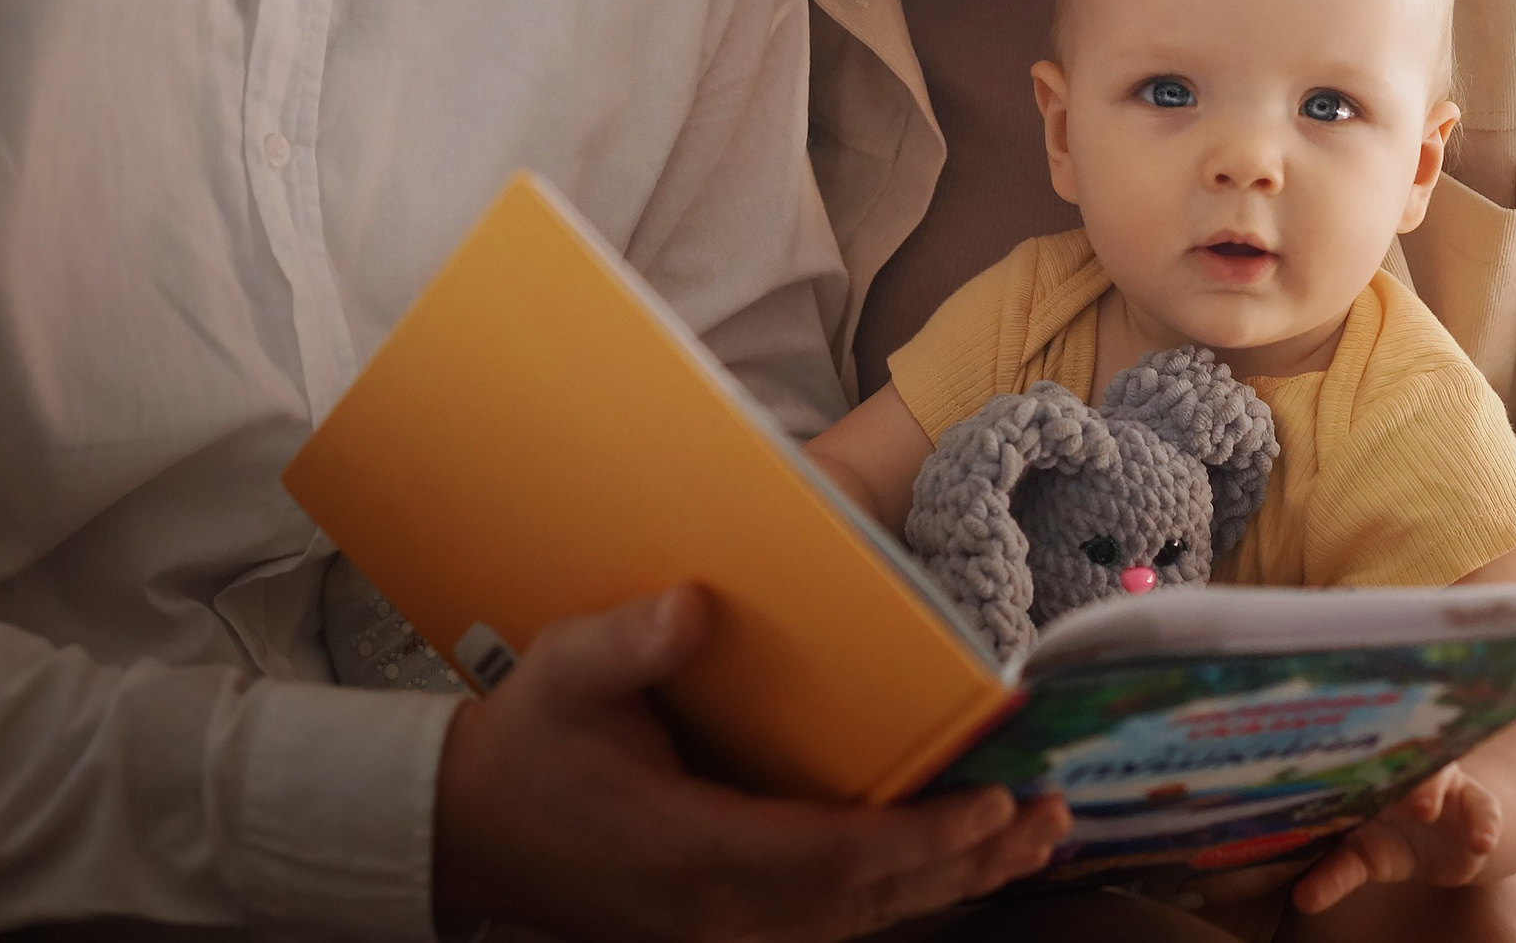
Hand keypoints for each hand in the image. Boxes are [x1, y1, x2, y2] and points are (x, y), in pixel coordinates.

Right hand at [432, 584, 1069, 941]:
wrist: (463, 829)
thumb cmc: (526, 743)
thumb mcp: (565, 672)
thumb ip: (629, 642)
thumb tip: (697, 605)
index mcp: (688, 850)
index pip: (828, 856)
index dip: (916, 838)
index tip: (991, 805)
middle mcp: (717, 909)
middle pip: (866, 901)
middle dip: (965, 862)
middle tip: (1052, 819)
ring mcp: (722, 928)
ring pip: (859, 919)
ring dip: (951, 883)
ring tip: (1036, 842)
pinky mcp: (726, 925)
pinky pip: (834, 921)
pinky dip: (904, 893)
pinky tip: (957, 865)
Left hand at [1289, 762, 1500, 913]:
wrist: (1443, 844)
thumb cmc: (1390, 842)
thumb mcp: (1362, 859)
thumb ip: (1334, 875)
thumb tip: (1302, 899)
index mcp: (1372, 780)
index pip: (1357, 764)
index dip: (1345, 767)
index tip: (1328, 777)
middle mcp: (1406, 773)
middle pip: (1397, 760)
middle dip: (1382, 771)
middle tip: (1361, 784)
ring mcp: (1443, 784)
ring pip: (1440, 774)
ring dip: (1430, 788)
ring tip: (1425, 810)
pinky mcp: (1476, 803)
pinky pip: (1484, 808)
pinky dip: (1485, 825)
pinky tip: (1483, 844)